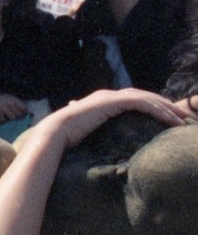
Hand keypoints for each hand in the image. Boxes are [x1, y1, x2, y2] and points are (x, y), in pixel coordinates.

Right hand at [33, 88, 188, 151]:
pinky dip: (157, 110)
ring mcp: (110, 96)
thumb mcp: (85, 132)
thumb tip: (91, 139)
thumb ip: (93, 130)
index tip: (166, 118)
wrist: (55, 133)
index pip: (133, 99)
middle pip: (143, 96)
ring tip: (180, 119)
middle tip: (180, 117)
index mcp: (102, 100)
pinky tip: (169, 120)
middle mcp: (108, 94)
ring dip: (165, 108)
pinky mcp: (113, 101)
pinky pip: (142, 103)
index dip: (151, 106)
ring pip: (146, 97)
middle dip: (163, 105)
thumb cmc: (66, 137)